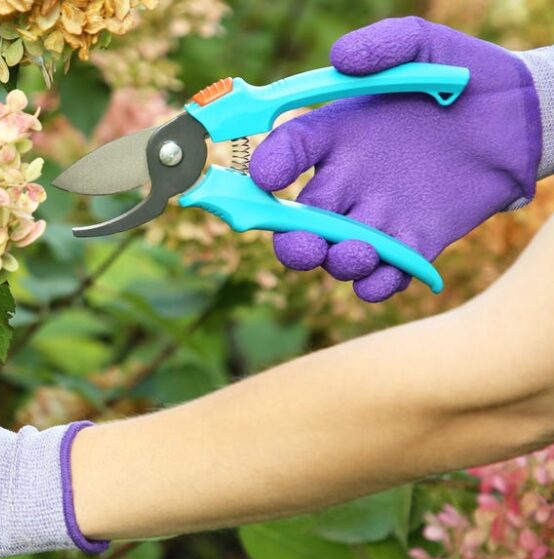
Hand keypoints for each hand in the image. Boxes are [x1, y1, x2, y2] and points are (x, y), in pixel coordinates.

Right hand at [250, 17, 541, 301]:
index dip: (271, 165)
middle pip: (297, 221)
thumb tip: (340, 59)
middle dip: (290, 240)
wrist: (519, 118)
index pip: (287, 150)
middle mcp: (346, 180)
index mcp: (336, 133)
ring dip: (337, 262)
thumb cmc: (464, 76)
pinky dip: (378, 284)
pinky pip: (384, 277)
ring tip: (358, 252)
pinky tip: (386, 271)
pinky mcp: (415, 242)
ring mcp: (378, 215)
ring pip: (336, 254)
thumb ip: (383, 45)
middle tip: (302, 243)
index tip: (268, 176)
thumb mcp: (425, 46)